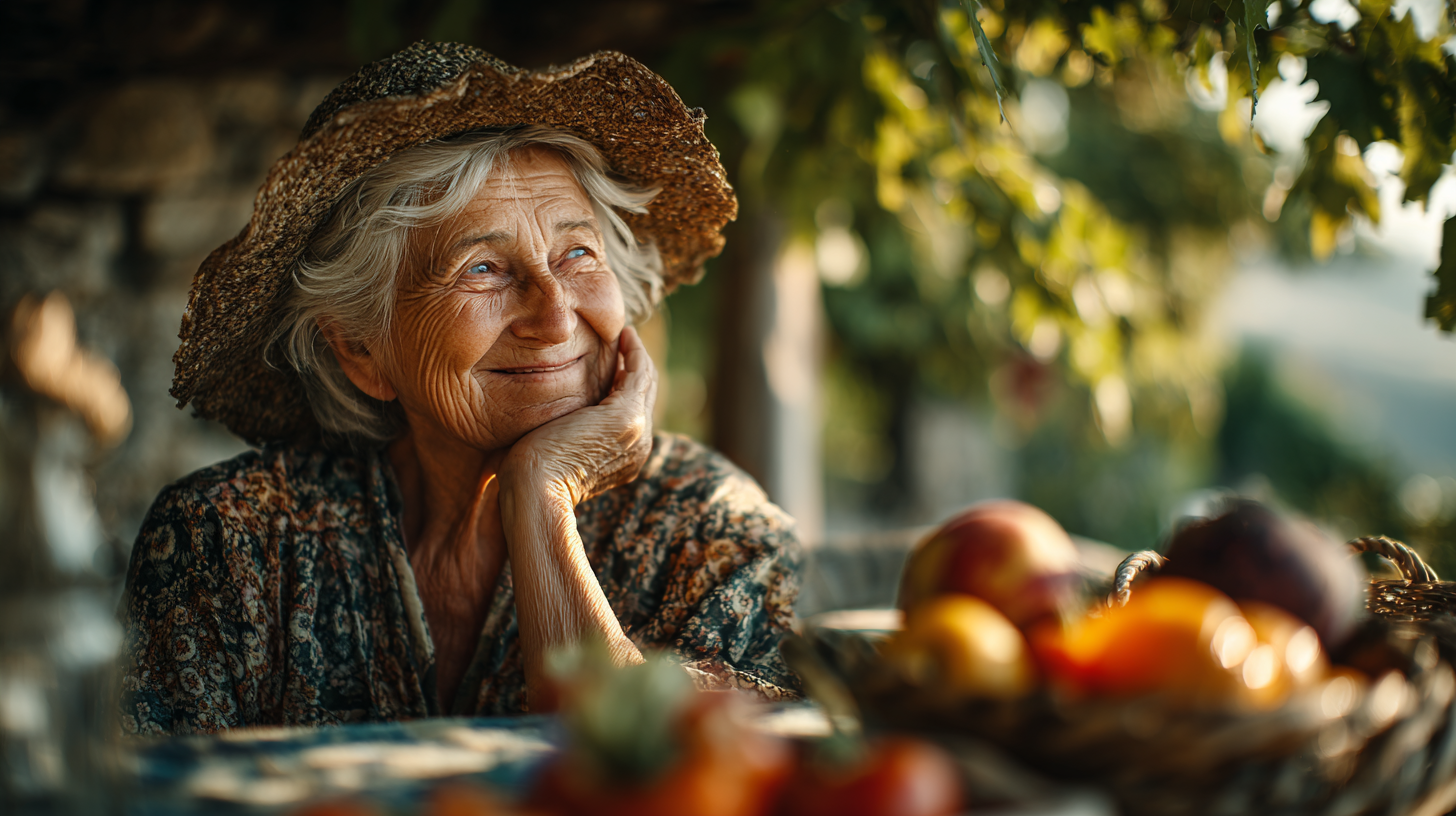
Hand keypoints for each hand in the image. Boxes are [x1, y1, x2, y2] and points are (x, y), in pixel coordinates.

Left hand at [500, 325, 657, 505]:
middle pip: (643, 396)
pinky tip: (623, 334)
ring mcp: (637, 431)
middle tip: (623, 340)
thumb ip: (559, 433)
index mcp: (624, 458)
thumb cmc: (529, 477)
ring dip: (636, 355)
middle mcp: (639, 446)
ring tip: (623, 334)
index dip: (623, 386)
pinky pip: (638, 373)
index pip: (630, 413)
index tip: (611, 364)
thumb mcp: (551, 451)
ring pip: (644, 382)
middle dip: (635, 367)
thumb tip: (541, 418)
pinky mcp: (627, 415)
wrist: (535, 491)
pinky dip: (633, 351)